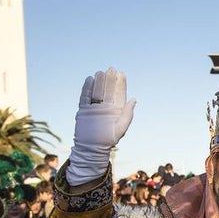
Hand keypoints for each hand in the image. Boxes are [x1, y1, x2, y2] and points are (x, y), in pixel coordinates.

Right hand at [66, 69, 136, 185]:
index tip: (121, 73)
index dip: (120, 83)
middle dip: (110, 80)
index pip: (119, 94)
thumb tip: (134, 99)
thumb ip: (128, 114)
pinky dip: (87, 88)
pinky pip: (85, 97)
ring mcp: (95, 107)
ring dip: (99, 82)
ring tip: (100, 72)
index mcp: (117, 110)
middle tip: (111, 69)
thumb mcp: (121, 127)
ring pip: (97, 91)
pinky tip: (89, 80)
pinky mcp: (84, 110)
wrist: (92, 148)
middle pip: (108, 90)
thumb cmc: (108, 140)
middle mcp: (106, 106)